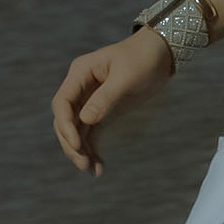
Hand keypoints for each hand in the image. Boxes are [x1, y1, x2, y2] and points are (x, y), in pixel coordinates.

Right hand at [51, 27, 173, 176]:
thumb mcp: (125, 77)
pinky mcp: (102, 111)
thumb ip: (105, 98)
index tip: (77, 144)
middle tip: (83, 163)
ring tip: (91, 170)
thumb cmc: (143, 58)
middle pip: (65, 120)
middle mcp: (81, 87)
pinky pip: (91, 133)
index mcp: (80, 73)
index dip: (65, 125)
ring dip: (80, 150)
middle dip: (71, 142)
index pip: (62, 103)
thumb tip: (85, 120)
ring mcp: (89, 100)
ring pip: (76, 130)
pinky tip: (98, 166)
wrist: (161, 53)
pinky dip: (92, 149)